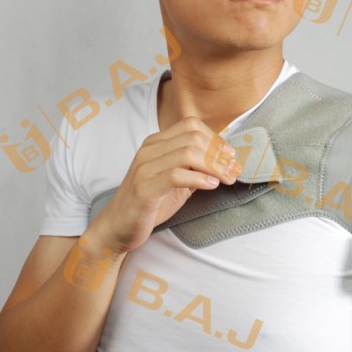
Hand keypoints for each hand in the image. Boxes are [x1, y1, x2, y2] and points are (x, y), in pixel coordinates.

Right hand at [87, 116, 240, 253]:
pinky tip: (211, 186)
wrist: (118, 226)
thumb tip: (225, 160)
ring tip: (226, 179)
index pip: (191, 125)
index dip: (215, 138)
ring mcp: (145, 168)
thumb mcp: (178, 181)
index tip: (230, 155)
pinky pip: (177, 175)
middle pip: (193, 137)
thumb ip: (196, 167)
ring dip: (214, 166)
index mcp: (156, 143)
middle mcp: (149, 150)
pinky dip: (200, 179)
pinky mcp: (144, 188)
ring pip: (188, 153)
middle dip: (219, 153)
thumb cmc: (150, 203)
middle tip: (233, 169)